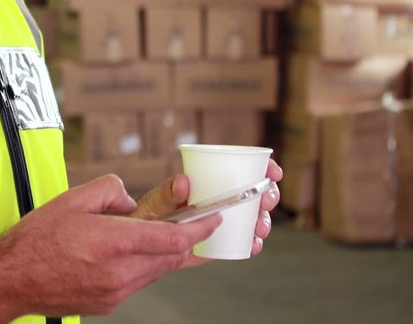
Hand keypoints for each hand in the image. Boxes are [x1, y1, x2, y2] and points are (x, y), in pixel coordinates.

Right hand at [0, 175, 221, 316]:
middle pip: (173, 257)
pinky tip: (127, 253)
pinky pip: (138, 282)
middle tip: (196, 223)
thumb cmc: (37, 239)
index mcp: (116, 242)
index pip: (175, 238)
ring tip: (157, 234)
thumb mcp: (73, 199)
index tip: (214, 218)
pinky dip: (142, 265)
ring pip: (157, 270)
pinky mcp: (109, 303)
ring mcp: (117, 292)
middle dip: (188, 240)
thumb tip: (130, 200)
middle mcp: (121, 272)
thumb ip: (110, 191)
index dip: (201, 228)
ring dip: (164, 252)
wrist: (10, 280)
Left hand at [131, 158, 283, 258]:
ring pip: (254, 217)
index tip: (273, 173)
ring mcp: (223, 220)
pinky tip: (252, 245)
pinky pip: (242, 240)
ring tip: (257, 230)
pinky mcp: (221, 240)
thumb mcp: (155, 202)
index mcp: (210, 180)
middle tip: (264, 203)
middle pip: (256, 192)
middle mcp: (221, 198)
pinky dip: (252, 242)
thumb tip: (184, 181)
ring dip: (263, 221)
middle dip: (268, 196)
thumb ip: (167, 192)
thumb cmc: (147, 215)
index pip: (245, 167)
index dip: (265, 168)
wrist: (140, 243)